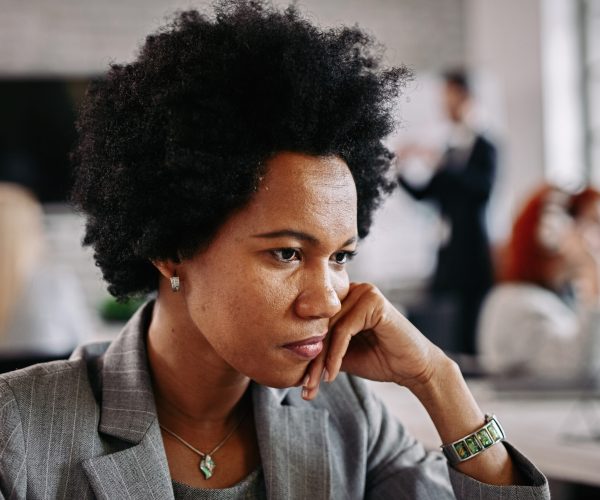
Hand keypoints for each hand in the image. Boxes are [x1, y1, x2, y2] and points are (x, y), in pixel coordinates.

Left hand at [301, 282, 445, 399]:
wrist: (414, 369)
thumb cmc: (380, 360)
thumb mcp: (343, 354)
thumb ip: (322, 347)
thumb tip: (290, 354)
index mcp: (344, 298)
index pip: (316, 323)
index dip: (306, 352)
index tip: (299, 382)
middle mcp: (352, 290)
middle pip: (321, 326)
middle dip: (311, 359)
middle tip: (304, 387)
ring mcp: (363, 292)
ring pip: (330, 329)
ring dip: (320, 361)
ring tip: (314, 386)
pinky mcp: (373, 301)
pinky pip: (344, 330)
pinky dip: (336, 355)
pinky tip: (332, 375)